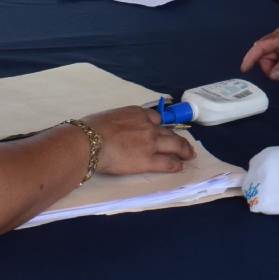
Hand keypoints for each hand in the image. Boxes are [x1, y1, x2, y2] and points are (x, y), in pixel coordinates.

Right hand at [79, 105, 195, 174]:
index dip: (160, 126)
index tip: (162, 129)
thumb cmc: (90, 129)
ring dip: (184, 150)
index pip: (154, 118)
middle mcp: (148, 126)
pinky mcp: (148, 160)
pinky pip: (167, 162)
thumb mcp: (107, 117)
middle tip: (185, 144)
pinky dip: (176, 164)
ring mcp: (150, 143)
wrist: (89, 142)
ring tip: (189, 155)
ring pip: (174, 145)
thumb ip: (118, 123)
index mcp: (136, 113)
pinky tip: (181, 166)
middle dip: (178, 138)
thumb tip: (112, 129)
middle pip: (168, 131)